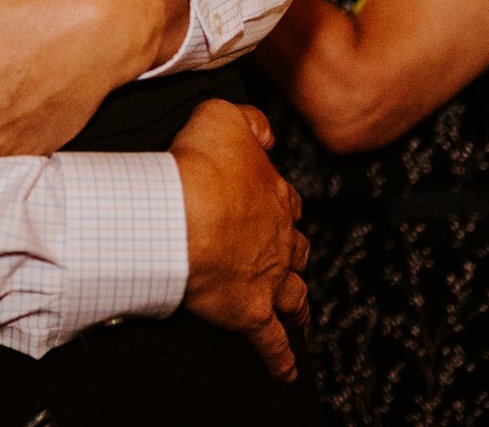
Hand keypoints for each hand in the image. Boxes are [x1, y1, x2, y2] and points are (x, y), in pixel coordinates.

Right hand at [173, 100, 306, 381]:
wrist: (185, 213)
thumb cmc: (199, 165)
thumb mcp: (222, 116)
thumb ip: (248, 121)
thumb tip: (265, 131)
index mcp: (273, 195)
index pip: (287, 200)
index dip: (282, 203)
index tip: (278, 205)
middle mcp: (278, 237)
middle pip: (296, 248)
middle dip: (295, 253)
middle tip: (293, 260)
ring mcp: (268, 277)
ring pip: (294, 295)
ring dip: (299, 305)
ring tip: (304, 316)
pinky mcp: (250, 311)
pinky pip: (271, 342)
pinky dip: (280, 358)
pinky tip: (286, 372)